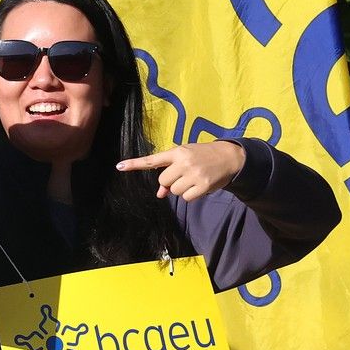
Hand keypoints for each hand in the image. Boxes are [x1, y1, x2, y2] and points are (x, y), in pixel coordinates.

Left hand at [116, 141, 246, 200]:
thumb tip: (160, 194)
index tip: (119, 166)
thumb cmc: (203, 157)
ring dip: (182, 189)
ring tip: (194, 178)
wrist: (229, 157)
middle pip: (163, 181)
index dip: (135, 164)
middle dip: (171, 182)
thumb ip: (170, 172)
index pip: (152, 160)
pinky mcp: (203, 185)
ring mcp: (193, 174)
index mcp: (177, 152)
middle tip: (184, 175)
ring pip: (174, 191)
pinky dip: (192, 195)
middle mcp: (183, 162)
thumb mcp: (186, 159)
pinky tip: (200, 186)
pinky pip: (187, 198)